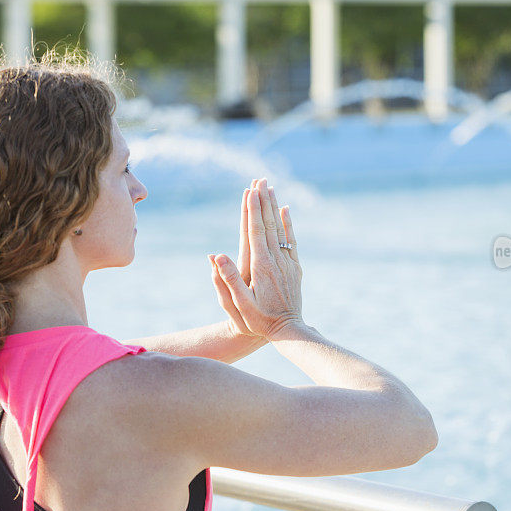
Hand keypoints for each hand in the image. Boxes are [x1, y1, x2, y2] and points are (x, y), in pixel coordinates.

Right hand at [208, 178, 302, 340]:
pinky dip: (288, 224)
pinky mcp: (295, 268)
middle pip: (269, 225)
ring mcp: (288, 263)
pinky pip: (292, 241)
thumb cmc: (259, 321)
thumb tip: (216, 256)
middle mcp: (277, 261)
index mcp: (261, 267)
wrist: (289, 331)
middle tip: (260, 180)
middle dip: (263, 202)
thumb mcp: (239, 304)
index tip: (250, 190)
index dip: (252, 210)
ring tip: (271, 188)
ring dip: (274, 207)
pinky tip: (286, 210)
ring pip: (281, 229)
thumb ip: (229, 280)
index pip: (256, 232)